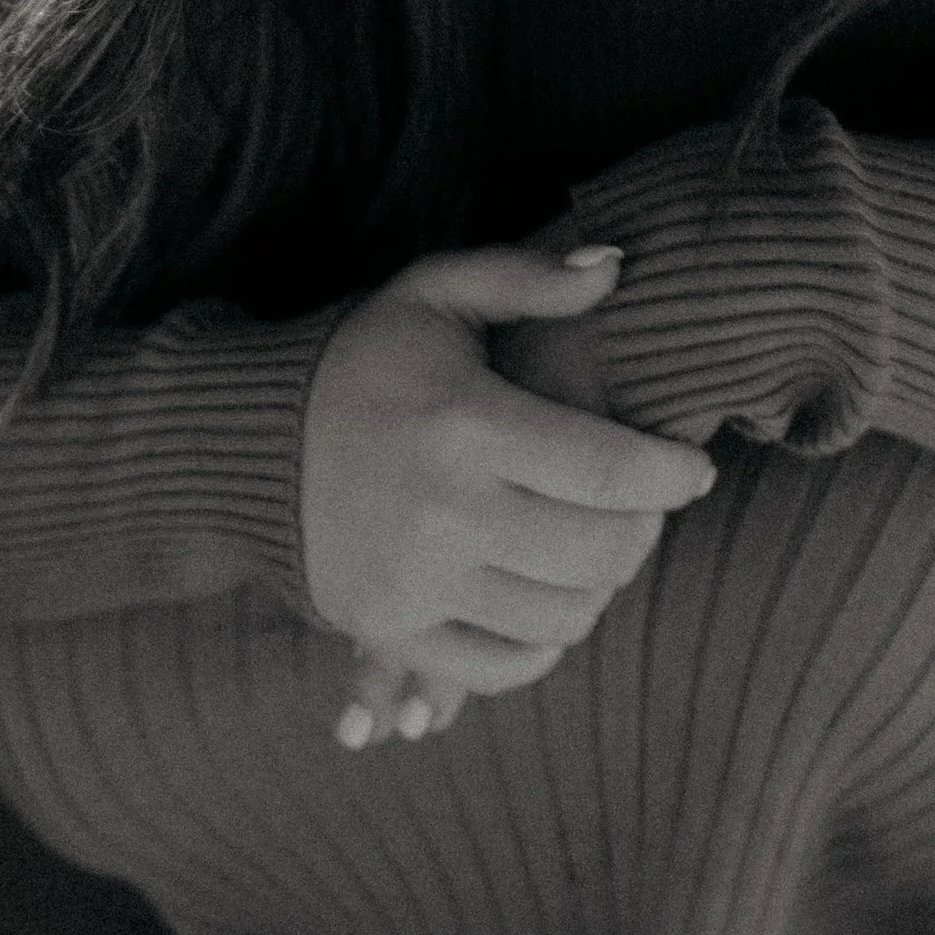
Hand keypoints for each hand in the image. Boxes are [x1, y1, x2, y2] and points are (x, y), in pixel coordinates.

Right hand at [304, 242, 715, 749]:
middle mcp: (441, 512)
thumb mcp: (431, 293)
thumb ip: (526, 275)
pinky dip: (541, 645)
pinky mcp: (387, 626)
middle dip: (645, 533)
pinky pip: (499, 666)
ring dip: (598, 588)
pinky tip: (546, 605)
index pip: (613, 470)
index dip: (674, 475)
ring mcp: (411, 579)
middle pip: (600, 553)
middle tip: (645, 511)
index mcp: (465, 424)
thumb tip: (619, 269)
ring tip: (593, 551)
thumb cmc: (357, 360)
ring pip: (562, 616)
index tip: (694, 471)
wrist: (241, 440)